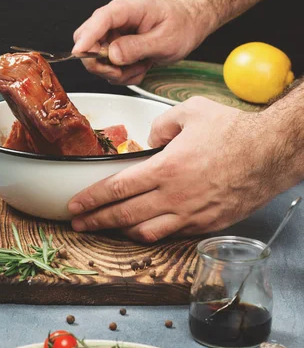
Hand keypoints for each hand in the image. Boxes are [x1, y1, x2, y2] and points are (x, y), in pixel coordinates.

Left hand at [67, 97, 282, 242]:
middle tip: (77, 224)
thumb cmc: (235, 131)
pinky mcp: (206, 225)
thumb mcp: (191, 112)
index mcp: (166, 168)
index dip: (91, 199)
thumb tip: (148, 139)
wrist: (273, 153)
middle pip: (124, 215)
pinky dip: (151, 234)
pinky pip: (170, 235)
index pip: (117, 188)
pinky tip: (141, 229)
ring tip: (105, 228)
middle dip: (96, 221)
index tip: (74, 205)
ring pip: (145, 232)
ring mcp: (190, 214)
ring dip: (119, 232)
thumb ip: (161, 124)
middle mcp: (174, 196)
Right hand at [72, 0, 212, 84]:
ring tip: (140, 66)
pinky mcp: (114, 48)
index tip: (79, 52)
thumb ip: (137, 47)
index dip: (88, 36)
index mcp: (130, 8)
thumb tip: (112, 55)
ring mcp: (113, 35)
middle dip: (100, 62)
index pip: (101, 19)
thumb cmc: (181, 26)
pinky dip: (122, 75)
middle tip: (120, 70)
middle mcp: (117, 20)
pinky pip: (107, 68)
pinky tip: (139, 67)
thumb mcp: (165, 40)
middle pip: (88, 40)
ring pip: (95, 59)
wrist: (188, 27)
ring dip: (116, 72)